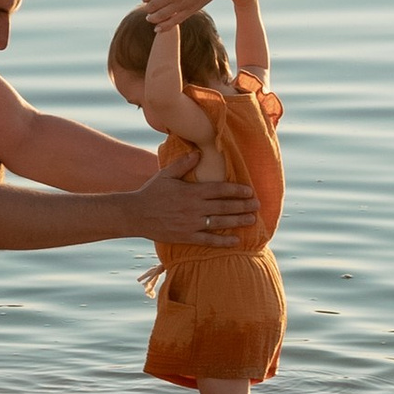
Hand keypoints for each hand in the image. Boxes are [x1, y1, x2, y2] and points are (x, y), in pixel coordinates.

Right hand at [138, 174, 263, 247]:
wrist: (136, 215)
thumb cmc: (152, 192)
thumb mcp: (166, 174)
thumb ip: (184, 163)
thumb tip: (199, 152)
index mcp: (191, 191)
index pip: (219, 190)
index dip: (236, 190)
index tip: (250, 191)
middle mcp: (194, 208)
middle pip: (224, 206)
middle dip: (243, 206)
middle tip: (258, 205)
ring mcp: (191, 223)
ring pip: (220, 222)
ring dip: (238, 221)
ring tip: (252, 220)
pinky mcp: (186, 237)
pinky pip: (208, 240)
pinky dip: (223, 241)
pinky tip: (235, 241)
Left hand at [143, 0, 229, 24]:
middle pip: (151, 7)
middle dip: (148, 9)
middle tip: (149, 11)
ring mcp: (180, 3)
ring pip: (159, 16)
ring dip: (153, 19)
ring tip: (151, 19)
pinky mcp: (191, 10)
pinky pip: (173, 22)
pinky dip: (163, 26)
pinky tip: (158, 28)